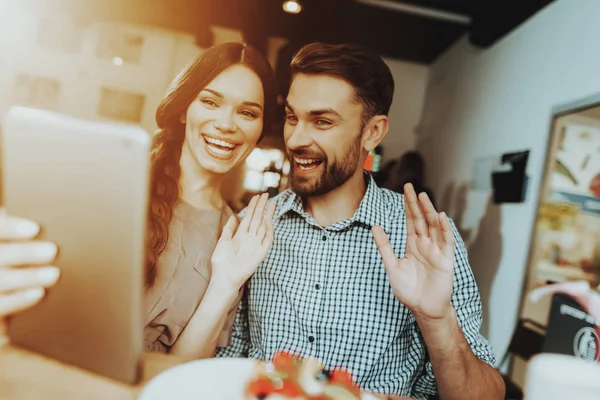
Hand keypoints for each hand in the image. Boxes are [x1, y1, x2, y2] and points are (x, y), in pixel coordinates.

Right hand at [0, 210, 59, 345]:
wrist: (6, 290)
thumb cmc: (14, 258)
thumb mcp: (13, 243)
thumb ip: (17, 228)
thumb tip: (43, 215)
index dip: (10, 228)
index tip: (35, 228)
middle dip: (24, 253)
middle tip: (52, 251)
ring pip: (1, 281)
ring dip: (27, 277)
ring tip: (54, 273)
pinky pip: (1, 305)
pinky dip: (19, 299)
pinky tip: (39, 292)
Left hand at [211, 193, 275, 291]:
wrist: (224, 277)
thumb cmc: (221, 262)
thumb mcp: (223, 242)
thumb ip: (228, 229)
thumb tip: (234, 216)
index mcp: (240, 235)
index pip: (249, 217)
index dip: (253, 206)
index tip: (257, 196)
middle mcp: (250, 238)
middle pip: (258, 219)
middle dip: (262, 207)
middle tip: (267, 195)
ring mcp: (256, 244)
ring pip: (264, 226)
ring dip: (268, 215)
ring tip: (271, 203)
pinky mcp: (261, 253)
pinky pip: (267, 239)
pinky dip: (269, 230)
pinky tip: (267, 220)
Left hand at [372, 183, 454, 320]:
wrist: (424, 309)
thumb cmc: (408, 290)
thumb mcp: (392, 266)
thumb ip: (384, 247)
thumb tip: (375, 227)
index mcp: (413, 245)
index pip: (410, 221)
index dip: (407, 206)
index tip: (404, 191)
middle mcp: (425, 244)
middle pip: (420, 220)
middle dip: (416, 204)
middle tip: (411, 186)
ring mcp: (436, 251)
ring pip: (433, 226)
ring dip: (429, 211)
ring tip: (423, 196)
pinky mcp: (446, 260)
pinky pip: (446, 241)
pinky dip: (444, 229)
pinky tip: (440, 217)